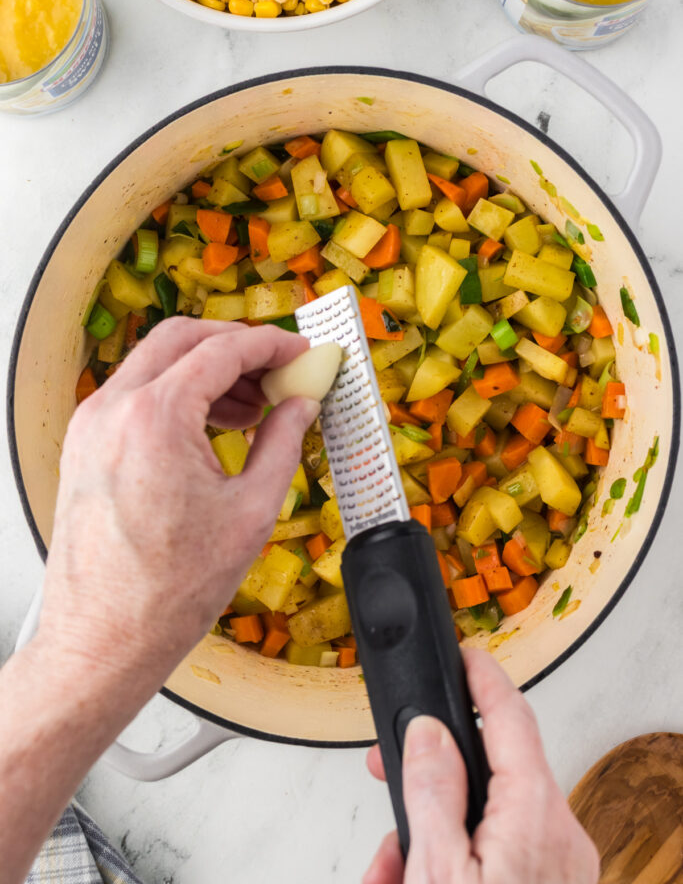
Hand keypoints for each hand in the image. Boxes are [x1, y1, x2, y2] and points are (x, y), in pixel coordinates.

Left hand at [39, 318, 318, 681]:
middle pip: (182, 339)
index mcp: (155, 417)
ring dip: (206, 371)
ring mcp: (91, 426)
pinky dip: (177, 396)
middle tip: (277, 369)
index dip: (271, 344)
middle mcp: (113, 409)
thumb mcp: (251, 512)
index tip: (299, 351)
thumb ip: (283, 443)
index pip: (223, 350)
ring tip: (253, 408)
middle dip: (235, 345)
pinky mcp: (85, 447)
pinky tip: (213, 428)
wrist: (103, 640)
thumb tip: (302, 405)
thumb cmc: (167, 591)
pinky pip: (135, 397)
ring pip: (155, 364)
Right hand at [364, 650, 598, 883]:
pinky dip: (452, 858)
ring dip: (430, 831)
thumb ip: (433, 793)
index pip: (512, 717)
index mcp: (537, 817)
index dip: (484, 678)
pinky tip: (410, 879)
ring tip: (391, 868)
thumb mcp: (438, 870)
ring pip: (485, 815)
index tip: (465, 655)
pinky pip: (495, 850)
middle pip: (489, 769)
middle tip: (390, 771)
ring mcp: (556, 867)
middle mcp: (559, 837)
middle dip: (430, 776)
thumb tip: (429, 732)